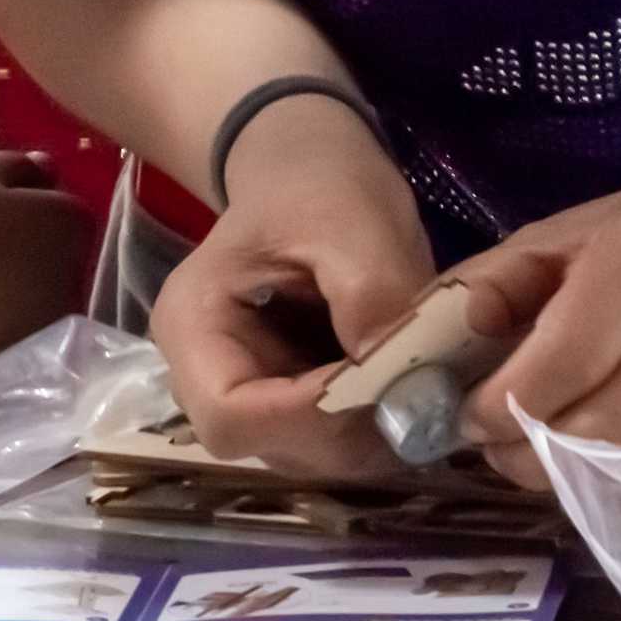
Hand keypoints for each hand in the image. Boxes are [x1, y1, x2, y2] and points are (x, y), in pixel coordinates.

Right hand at [0, 152, 93, 393]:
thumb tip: (48, 166)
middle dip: (29, 250)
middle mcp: (72, 283)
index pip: (67, 210)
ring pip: (38, 303)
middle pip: (57, 259)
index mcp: (67, 229)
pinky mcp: (18, 371)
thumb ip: (15, 166)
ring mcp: (46, 333)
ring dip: (14, 293)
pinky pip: (14, 342)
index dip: (31, 204)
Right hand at [149, 93, 438, 482]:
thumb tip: (409, 389)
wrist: (307, 164)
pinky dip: (379, 425)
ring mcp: (252, 396)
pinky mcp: (291, 403)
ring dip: (373, 433)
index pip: (231, 417)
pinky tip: (415, 384)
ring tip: (426, 382)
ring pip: (309, 456)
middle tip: (425, 387)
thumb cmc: (316, 182)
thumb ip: (374, 299)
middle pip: (271, 446)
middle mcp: (207, 378)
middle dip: (352, 430)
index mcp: (193, 328)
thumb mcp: (351, 221)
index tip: (385, 382)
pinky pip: (334, 440)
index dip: (309, 418)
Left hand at [457, 152, 620, 489]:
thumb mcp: (575, 229)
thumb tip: (427, 346)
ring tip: (559, 457)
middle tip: (505, 451)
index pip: (563, 364)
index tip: (471, 422)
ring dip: (590, 478)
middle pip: (606, 428)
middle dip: (535, 454)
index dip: (504, 408)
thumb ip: (497, 282)